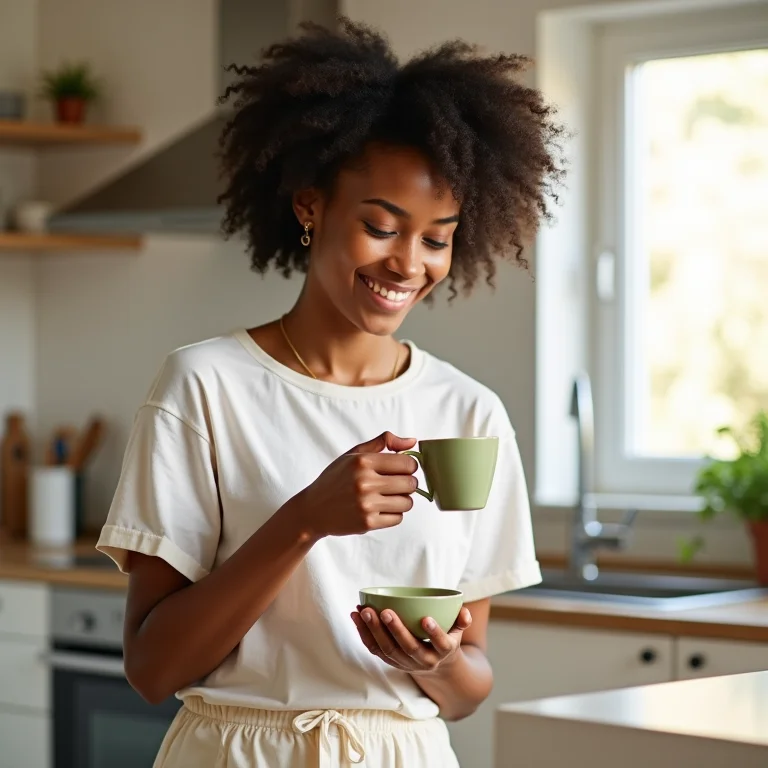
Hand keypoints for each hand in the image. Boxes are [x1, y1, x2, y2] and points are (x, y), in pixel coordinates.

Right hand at [289, 432, 418, 538]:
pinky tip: (380, 508)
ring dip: (402, 500)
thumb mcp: (354, 454)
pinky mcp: (367, 523)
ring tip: (387, 497)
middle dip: (408, 483)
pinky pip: (398, 518)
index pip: (408, 463)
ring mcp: (366, 504)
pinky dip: (393, 514)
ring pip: (407, 502)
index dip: (409, 466)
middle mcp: (365, 482)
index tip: (402, 469)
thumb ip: (383, 443)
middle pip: (411, 483)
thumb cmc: (335, 479)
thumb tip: (412, 441)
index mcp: (363, 462)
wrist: (313, 510)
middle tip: (396, 484)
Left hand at [351, 605, 472, 673]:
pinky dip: (363, 633)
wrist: (436, 666)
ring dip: (374, 631)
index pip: (441, 643)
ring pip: (388, 650)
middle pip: (408, 647)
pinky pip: (375, 649)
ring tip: (364, 611)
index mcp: (443, 651)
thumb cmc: (445, 639)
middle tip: (385, 612)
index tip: (426, 618)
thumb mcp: (457, 632)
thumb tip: (464, 611)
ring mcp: (405, 663)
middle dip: (396, 630)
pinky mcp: (391, 661)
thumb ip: (461, 621)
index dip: (434, 633)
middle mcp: (424, 661)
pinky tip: (355, 616)